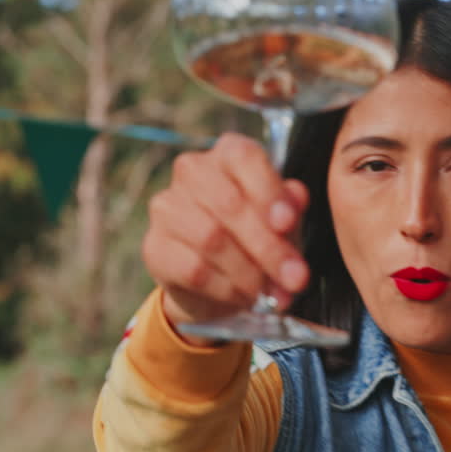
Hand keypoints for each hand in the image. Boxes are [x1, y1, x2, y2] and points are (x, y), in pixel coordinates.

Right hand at [142, 133, 309, 340]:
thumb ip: (291, 210)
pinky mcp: (154, 247)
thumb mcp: (282, 224)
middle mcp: (192, 172)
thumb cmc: (255, 239)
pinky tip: (244, 297)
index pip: (244, 159)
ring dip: (249, 272)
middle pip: (229, 204)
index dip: (268, 191)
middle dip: (268, 247)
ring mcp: (167, 208)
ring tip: (272, 294)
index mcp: (228, 155)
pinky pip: (194, 270)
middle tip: (295, 278)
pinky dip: (227, 288)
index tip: (287, 224)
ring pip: (211, 238)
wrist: (217, 284)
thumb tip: (295, 200)